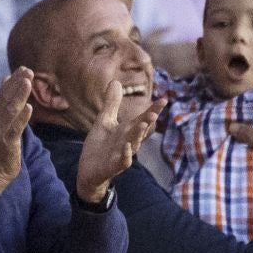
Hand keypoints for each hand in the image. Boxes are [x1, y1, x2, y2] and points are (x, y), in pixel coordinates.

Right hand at [0, 68, 34, 193]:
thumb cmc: (0, 143)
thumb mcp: (1, 118)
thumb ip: (4, 99)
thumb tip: (7, 78)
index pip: (3, 92)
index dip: (13, 80)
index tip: (24, 68)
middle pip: (6, 98)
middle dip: (17, 84)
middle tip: (28, 71)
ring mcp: (0, 131)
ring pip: (10, 110)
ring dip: (19, 96)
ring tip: (28, 83)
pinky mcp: (7, 143)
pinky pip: (14, 128)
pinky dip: (21, 118)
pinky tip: (29, 108)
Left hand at [74, 80, 163, 201]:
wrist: (88, 171)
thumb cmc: (100, 146)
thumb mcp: (104, 121)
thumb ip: (112, 103)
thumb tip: (116, 81)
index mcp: (127, 130)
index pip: (142, 118)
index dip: (153, 110)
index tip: (164, 99)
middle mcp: (128, 141)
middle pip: (140, 130)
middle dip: (147, 122)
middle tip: (153, 112)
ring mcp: (122, 154)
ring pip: (133, 144)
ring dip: (138, 135)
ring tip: (143, 124)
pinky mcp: (113, 166)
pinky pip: (122, 161)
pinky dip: (125, 155)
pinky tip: (126, 147)